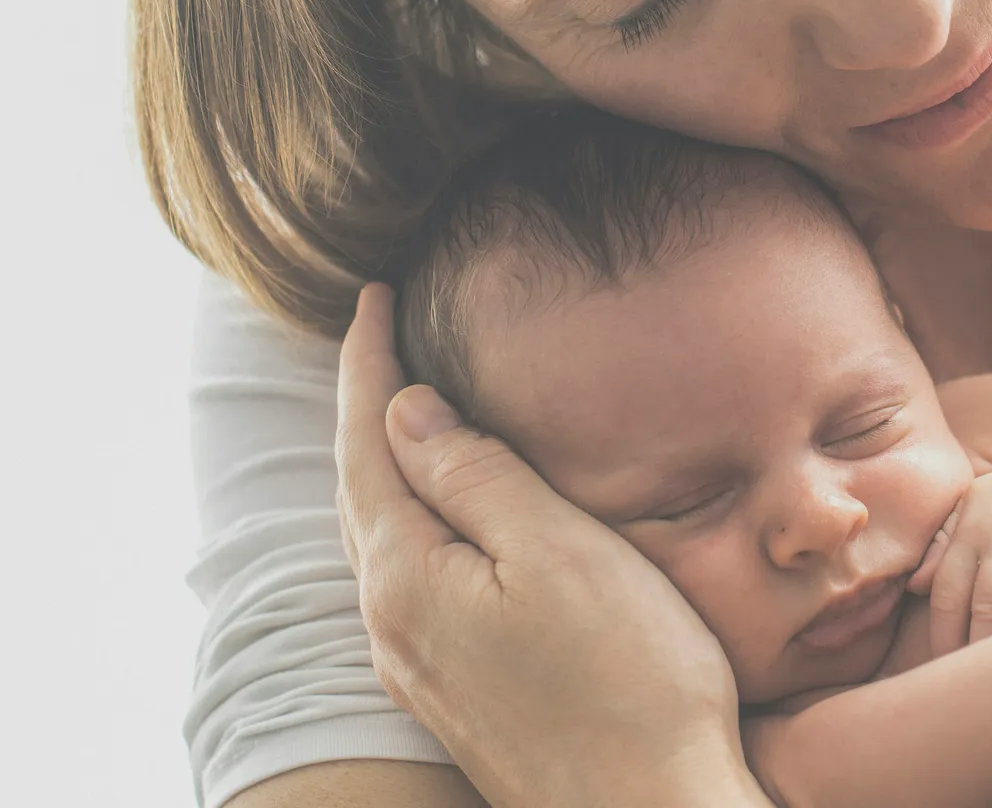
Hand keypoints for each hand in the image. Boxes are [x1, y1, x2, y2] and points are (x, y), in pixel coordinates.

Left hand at [334, 284, 770, 807]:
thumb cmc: (630, 685)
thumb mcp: (560, 554)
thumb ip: (478, 476)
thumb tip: (406, 411)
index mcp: (409, 576)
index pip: (367, 441)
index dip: (367, 362)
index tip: (373, 294)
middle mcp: (394, 626)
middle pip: (361, 491)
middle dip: (364, 408)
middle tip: (377, 335)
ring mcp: (422, 669)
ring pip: (382, 541)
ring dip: (384, 469)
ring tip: (402, 413)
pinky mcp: (458, 698)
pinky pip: (410, 583)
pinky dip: (413, 525)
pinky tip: (442, 525)